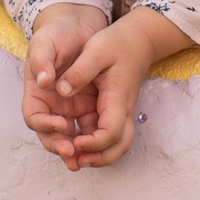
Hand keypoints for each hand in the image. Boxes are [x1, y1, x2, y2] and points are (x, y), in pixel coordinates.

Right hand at [22, 4, 107, 165]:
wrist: (78, 25)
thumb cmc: (56, 33)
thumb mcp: (45, 42)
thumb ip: (41, 61)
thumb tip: (43, 81)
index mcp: (36, 92)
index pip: (34, 116)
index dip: (44, 124)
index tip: (60, 124)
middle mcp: (50, 105)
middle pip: (50, 133)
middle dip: (59, 145)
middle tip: (71, 152)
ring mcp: (68, 107)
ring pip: (68, 136)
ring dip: (75, 149)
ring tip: (83, 160)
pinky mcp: (86, 106)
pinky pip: (87, 128)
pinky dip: (90, 139)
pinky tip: (99, 147)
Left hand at [49, 9, 192, 169]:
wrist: (137, 39)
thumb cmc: (116, 43)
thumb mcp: (96, 50)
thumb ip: (79, 71)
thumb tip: (61, 91)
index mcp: (117, 98)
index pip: (111, 133)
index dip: (93, 143)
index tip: (75, 141)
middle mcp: (122, 110)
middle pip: (119, 146)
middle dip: (99, 158)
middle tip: (77, 160)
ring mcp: (119, 111)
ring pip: (116, 144)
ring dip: (98, 155)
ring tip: (75, 158)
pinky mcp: (113, 110)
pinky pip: (108, 134)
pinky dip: (95, 144)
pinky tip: (76, 143)